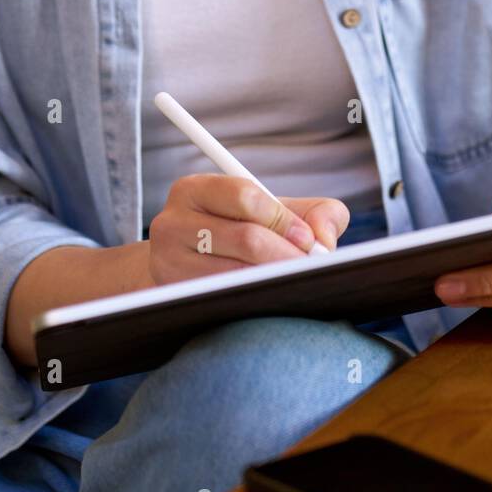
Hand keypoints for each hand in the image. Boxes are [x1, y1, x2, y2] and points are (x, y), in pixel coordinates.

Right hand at [147, 175, 349, 286]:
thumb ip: (316, 212)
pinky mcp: (172, 297)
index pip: (246, 196)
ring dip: (274, 281)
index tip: (308, 241)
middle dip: (287, 256)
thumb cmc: (245, 233)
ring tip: (294, 284)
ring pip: (236, 275)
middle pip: (245, 238)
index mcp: (194, 189)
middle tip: (309, 268)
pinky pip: (223, 301)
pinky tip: (270, 300)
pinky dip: (253, 301)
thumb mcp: (276, 212)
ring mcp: (166, 263)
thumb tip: (325, 239)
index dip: (284, 220)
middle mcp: (171, 223)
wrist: (190, 269)